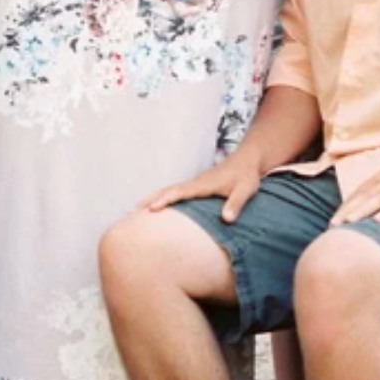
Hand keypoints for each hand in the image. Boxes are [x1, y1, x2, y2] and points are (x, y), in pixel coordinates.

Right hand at [141, 156, 265, 221]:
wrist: (247, 160)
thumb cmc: (247, 175)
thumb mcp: (246, 190)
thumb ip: (236, 204)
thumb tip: (226, 220)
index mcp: (203, 185)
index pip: (179, 193)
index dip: (165, 200)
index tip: (151, 208)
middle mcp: (195, 183)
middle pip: (168, 190)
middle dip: (150, 199)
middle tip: (132, 212)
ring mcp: (195, 184)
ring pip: (169, 190)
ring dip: (153, 198)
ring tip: (137, 210)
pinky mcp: (197, 186)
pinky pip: (175, 192)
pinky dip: (163, 197)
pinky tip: (158, 206)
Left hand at [331, 154, 379, 225]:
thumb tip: (365, 201)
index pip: (359, 192)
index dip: (345, 206)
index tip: (333, 220)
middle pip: (364, 197)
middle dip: (348, 211)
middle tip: (334, 225)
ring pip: (379, 200)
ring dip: (363, 211)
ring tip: (350, 223)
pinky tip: (379, 220)